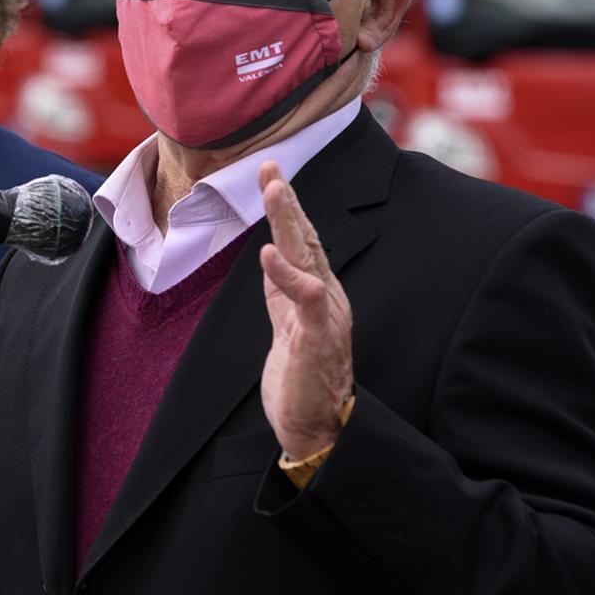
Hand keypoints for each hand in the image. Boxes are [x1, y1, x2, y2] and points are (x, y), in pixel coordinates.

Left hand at [257, 161, 354, 459]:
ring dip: (290, 223)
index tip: (271, 171)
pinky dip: (288, 277)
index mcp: (317, 291)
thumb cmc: (304, 376)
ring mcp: (324, 316)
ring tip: (275, 190)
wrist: (318, 426)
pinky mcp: (318, 339)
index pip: (301, 240)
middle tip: (272, 167)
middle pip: (306, 240)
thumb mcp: (288, 322)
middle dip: (288, 202)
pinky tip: (268, 255)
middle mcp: (325, 296)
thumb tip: (272, 256)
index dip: (287, 206)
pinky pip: (305, 302)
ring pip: (308, 260)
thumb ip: (284, 289)